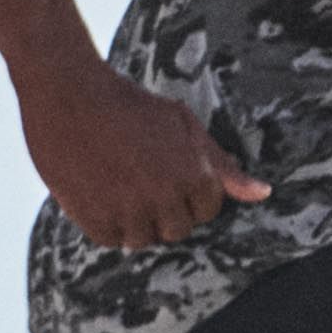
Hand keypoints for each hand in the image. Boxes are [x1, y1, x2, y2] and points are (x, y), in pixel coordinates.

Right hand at [15, 42, 267, 251]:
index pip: (207, 211)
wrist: (68, 92)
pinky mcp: (93, 217)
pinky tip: (99, 192)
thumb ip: (221, 165)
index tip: (165, 171)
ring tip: (118, 184)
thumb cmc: (130, 105)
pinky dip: (106, 224)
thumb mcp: (184, 125)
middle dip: (164, 210)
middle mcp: (165, 199)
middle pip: (178, 230)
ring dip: (134, 220)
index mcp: (194, 178)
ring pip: (144, 239)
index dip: (188, 193)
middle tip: (140, 178)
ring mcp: (128, 211)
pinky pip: (111, 240)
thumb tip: (263, 193)